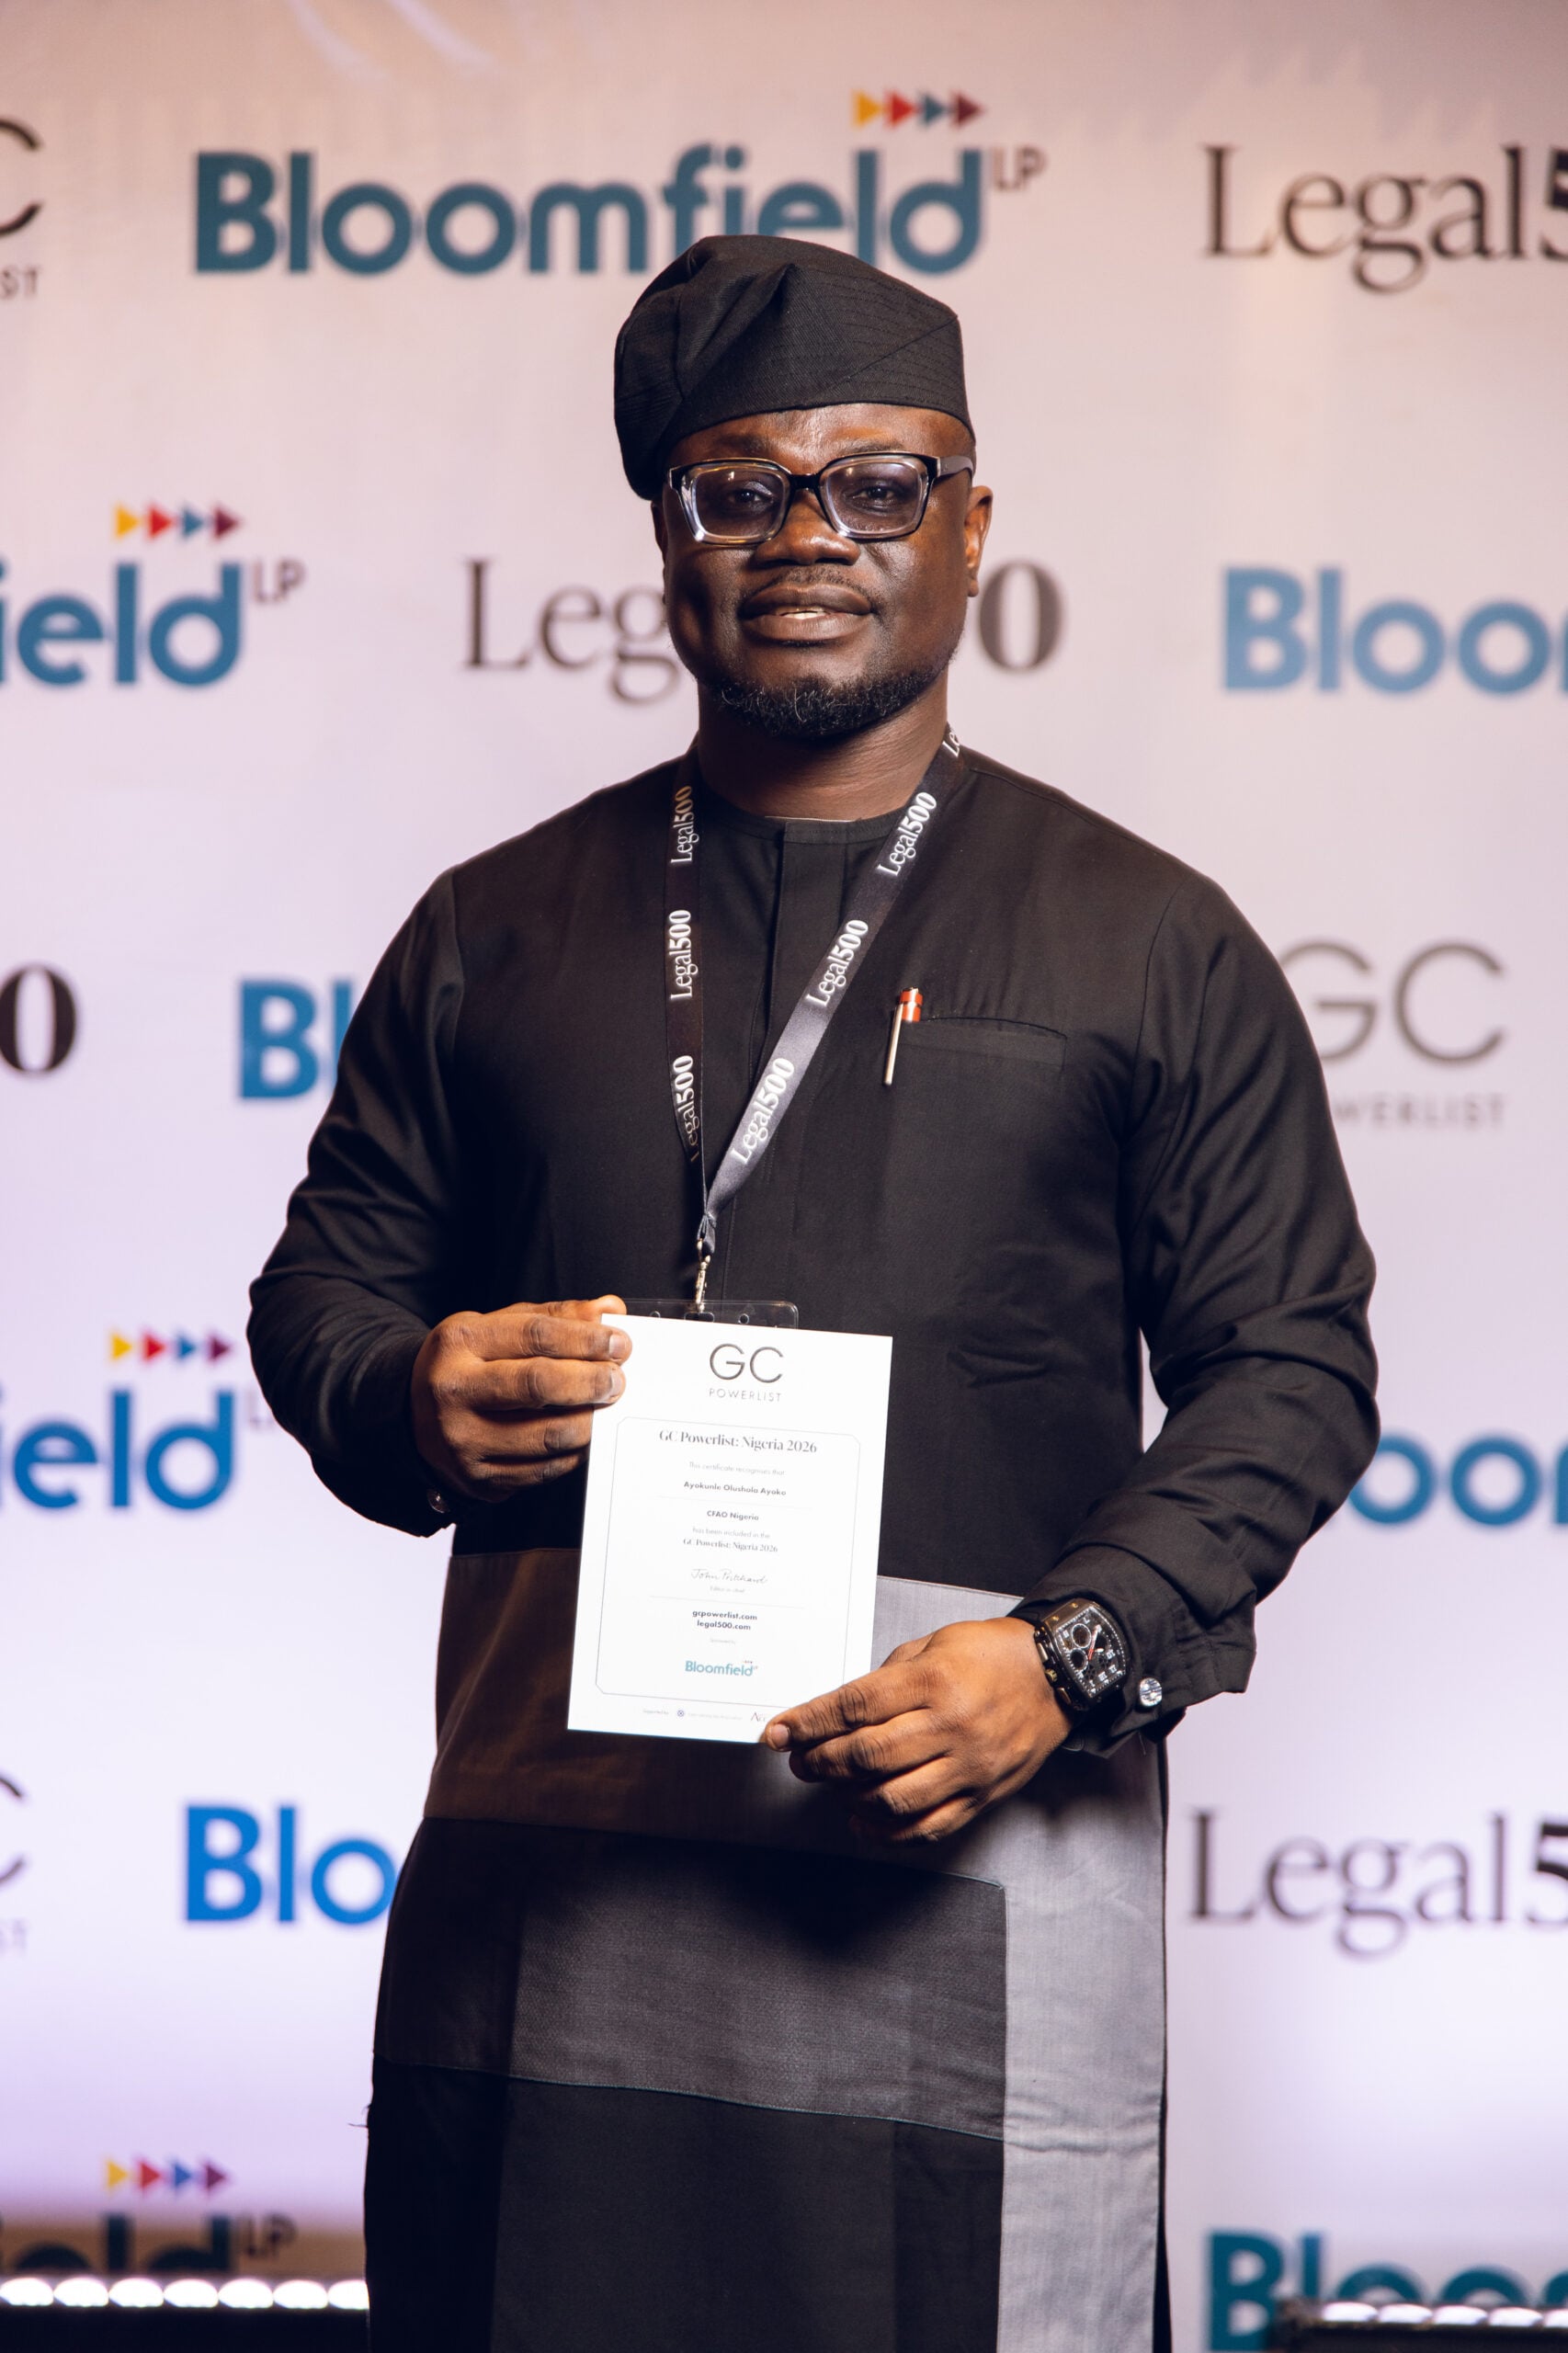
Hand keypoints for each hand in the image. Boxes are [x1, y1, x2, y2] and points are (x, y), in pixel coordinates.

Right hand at [410, 1296, 629, 1501]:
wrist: (414, 1416)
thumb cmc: (466, 1365)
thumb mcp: (496, 1328)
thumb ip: (554, 1317)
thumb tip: (609, 1310)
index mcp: (459, 1343)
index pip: (535, 1336)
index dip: (586, 1340)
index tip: (619, 1344)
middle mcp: (455, 1391)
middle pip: (539, 1385)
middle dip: (591, 1381)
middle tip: (617, 1380)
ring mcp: (464, 1440)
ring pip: (548, 1435)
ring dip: (589, 1421)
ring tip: (602, 1407)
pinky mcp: (479, 1478)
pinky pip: (544, 1470)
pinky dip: (573, 1453)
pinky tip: (580, 1437)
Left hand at [762, 1616, 1069, 1844]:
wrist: (1056, 1677)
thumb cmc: (992, 1655)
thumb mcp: (933, 1645)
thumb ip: (886, 1679)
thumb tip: (836, 1713)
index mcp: (934, 1681)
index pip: (855, 1706)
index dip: (808, 1722)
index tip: (778, 1731)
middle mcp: (951, 1727)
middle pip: (867, 1755)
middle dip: (820, 1760)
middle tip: (800, 1760)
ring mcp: (969, 1767)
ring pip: (892, 1798)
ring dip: (847, 1796)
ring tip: (830, 1784)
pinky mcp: (982, 1796)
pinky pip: (928, 1827)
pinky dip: (888, 1831)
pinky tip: (863, 1819)